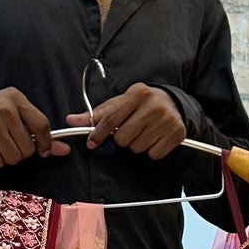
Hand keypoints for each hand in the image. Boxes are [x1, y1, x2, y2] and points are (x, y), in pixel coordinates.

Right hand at [0, 89, 69, 171]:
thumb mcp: (14, 116)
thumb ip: (39, 133)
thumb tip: (63, 149)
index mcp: (16, 99)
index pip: (42, 124)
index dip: (45, 143)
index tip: (42, 150)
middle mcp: (5, 108)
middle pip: (28, 147)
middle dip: (20, 152)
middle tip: (7, 144)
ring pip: (14, 157)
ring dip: (5, 158)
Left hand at [66, 84, 186, 160]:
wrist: (173, 103)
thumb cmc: (141, 104)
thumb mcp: (119, 104)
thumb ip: (96, 114)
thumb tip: (71, 120)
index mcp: (137, 93)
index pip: (112, 119)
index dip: (98, 134)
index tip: (92, 142)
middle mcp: (153, 105)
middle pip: (122, 138)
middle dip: (122, 138)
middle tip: (130, 130)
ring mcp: (166, 120)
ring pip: (137, 148)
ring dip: (136, 144)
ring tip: (143, 132)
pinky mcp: (176, 133)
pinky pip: (153, 154)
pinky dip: (151, 150)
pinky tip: (154, 138)